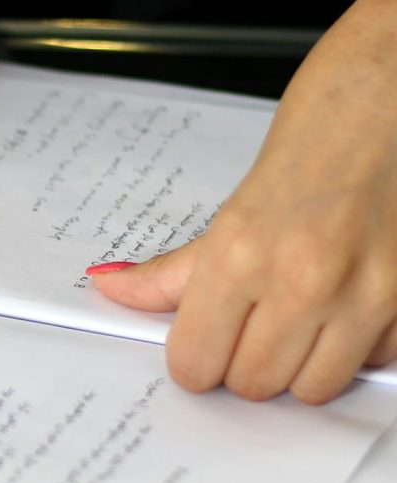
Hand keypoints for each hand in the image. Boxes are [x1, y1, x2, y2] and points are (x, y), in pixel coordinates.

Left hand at [88, 0, 396, 403]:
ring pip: (311, 389)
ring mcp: (366, 295)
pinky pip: (371, 364)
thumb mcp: (232, 205)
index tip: (199, 345)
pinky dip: (353, 348)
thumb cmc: (315, 138)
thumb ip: (176, 267)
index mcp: (240, 252)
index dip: (195, 360)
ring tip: (296, 319)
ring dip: (298, 366)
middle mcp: (301, 280)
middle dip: (243, 363)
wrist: (392, 94)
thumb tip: (113, 288)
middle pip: (251, 384)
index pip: (196, 361)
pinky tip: (345, 307)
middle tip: (247, 325)